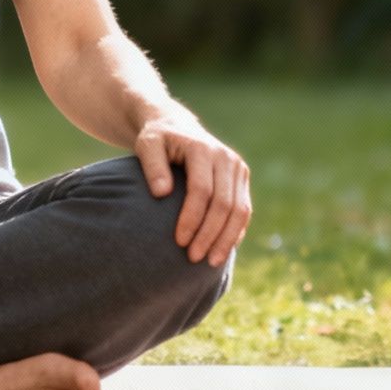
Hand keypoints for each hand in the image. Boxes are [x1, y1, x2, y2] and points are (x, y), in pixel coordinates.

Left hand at [134, 117, 250, 266]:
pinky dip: (235, 232)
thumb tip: (161, 193)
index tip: (179, 241)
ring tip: (210, 262)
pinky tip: (222, 250)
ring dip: (226, 238)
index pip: (202, 190)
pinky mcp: (241, 179)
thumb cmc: (157, 140)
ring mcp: (238, 168)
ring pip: (240, 210)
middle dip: (210, 234)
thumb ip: (152, 166)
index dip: (192, 218)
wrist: (176, 127)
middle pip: (224, 204)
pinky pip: (244, 210)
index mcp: (203, 149)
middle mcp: (226, 158)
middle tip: (193, 258)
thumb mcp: (147, 145)